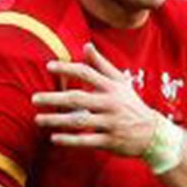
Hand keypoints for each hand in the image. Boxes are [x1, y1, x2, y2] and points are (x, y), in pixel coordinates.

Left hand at [33, 44, 162, 157]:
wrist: (152, 134)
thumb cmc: (131, 105)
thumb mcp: (120, 83)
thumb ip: (102, 65)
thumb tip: (86, 45)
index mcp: (112, 87)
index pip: (86, 73)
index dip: (67, 69)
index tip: (49, 66)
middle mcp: (110, 104)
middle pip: (78, 98)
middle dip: (54, 98)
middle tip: (34, 99)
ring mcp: (110, 123)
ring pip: (79, 120)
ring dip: (57, 120)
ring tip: (38, 119)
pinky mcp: (110, 141)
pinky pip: (86, 140)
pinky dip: (70, 140)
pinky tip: (54, 138)